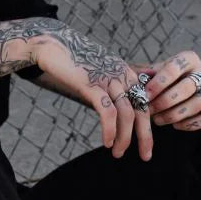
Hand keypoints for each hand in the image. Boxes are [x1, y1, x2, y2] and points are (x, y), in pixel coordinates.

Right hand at [32, 25, 152, 159]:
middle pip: (142, 109)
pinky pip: (107, 111)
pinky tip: (106, 142)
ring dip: (124, 138)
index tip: (146, 144)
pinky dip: (109, 130)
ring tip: (118, 153)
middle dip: (145, 136)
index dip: (148, 125)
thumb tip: (117, 109)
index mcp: (126, 73)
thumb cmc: (74, 60)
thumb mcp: (100, 70)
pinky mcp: (92, 84)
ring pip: (126, 114)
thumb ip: (111, 86)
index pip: (145, 102)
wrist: (52, 43)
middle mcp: (122, 75)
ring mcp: (108, 78)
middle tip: (145, 156)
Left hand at [138, 51, 200, 130]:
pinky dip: (190, 123)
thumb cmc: (163, 79)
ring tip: (158, 120)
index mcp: (189, 58)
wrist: (179, 87)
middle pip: (187, 87)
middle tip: (149, 110)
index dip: (159, 82)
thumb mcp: (153, 73)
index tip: (145, 94)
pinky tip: (175, 125)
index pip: (175, 68)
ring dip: (175, 114)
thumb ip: (144, 75)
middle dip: (165, 101)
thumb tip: (137, 80)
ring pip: (196, 103)